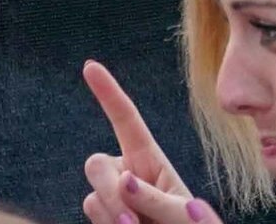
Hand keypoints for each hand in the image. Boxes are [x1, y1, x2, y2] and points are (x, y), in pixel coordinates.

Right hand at [79, 60, 213, 223]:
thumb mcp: (185, 214)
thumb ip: (158, 197)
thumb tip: (124, 181)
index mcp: (149, 161)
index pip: (125, 120)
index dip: (108, 92)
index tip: (90, 66)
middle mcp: (125, 176)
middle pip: (96, 163)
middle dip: (109, 188)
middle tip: (133, 219)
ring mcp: (112, 200)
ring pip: (92, 195)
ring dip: (112, 214)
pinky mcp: (103, 220)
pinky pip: (91, 215)